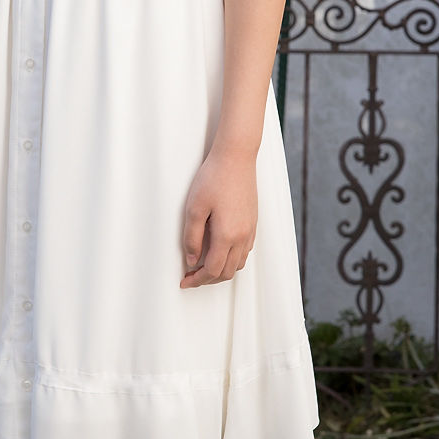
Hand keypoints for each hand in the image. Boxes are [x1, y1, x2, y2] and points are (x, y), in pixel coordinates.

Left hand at [180, 145, 257, 286]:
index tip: (184, 281)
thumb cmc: (213, 178)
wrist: (236, 158)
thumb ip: (192, 238)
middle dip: (207, 280)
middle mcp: (242, 237)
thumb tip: (191, 260)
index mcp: (227, 236)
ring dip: (220, 271)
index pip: (212, 270)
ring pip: (238, 264)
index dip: (197, 280)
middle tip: (191, 277)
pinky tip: (220, 252)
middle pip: (226, 272)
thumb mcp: (194, 208)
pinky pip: (245, 252)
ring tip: (203, 267)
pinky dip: (232, 260)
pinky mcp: (253, 223)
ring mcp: (250, 230)